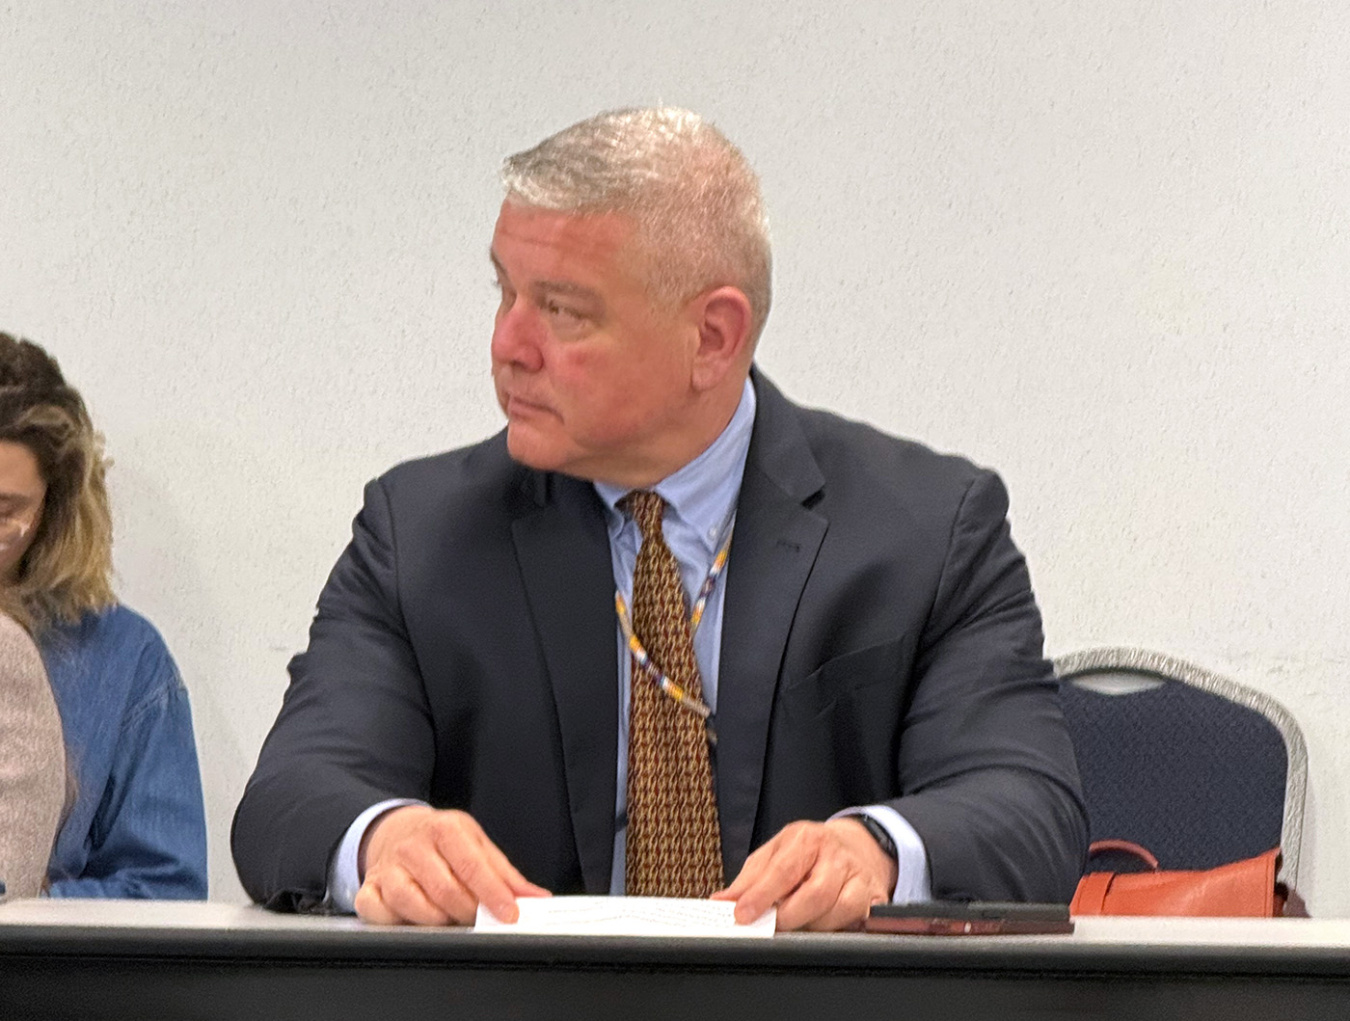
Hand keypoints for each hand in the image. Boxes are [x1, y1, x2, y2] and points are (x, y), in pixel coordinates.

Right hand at [353, 806, 549, 924]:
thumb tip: (537, 898)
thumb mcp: (476, 844)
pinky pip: (378, 914)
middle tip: (481, 920)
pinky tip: (413, 920)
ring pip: (412, 904)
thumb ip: (506, 874)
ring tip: (450, 918)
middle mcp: (413, 846)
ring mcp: (388, 868)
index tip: (510, 914)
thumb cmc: (442, 841)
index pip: (471, 866)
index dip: (493, 893)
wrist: (396, 829)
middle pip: (445, 890)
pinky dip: (397, 923)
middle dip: (469, 912)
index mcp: (444, 829)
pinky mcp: (368, 888)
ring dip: (437, 920)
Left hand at [711, 818, 897, 930]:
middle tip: (770, 927)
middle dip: (788, 917)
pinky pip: (856, 921)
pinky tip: (823, 925)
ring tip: (797, 925)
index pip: (782, 870)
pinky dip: (836, 929)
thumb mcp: (776, 853)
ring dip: (811, 926)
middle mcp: (835, 856)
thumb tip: (721, 902)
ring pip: (836, 912)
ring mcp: (858, 876)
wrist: (857, 845)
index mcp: (806, 839)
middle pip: (814, 894)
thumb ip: (749, 879)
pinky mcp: (874, 897)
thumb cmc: (810, 851)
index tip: (742, 915)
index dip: (761, 896)